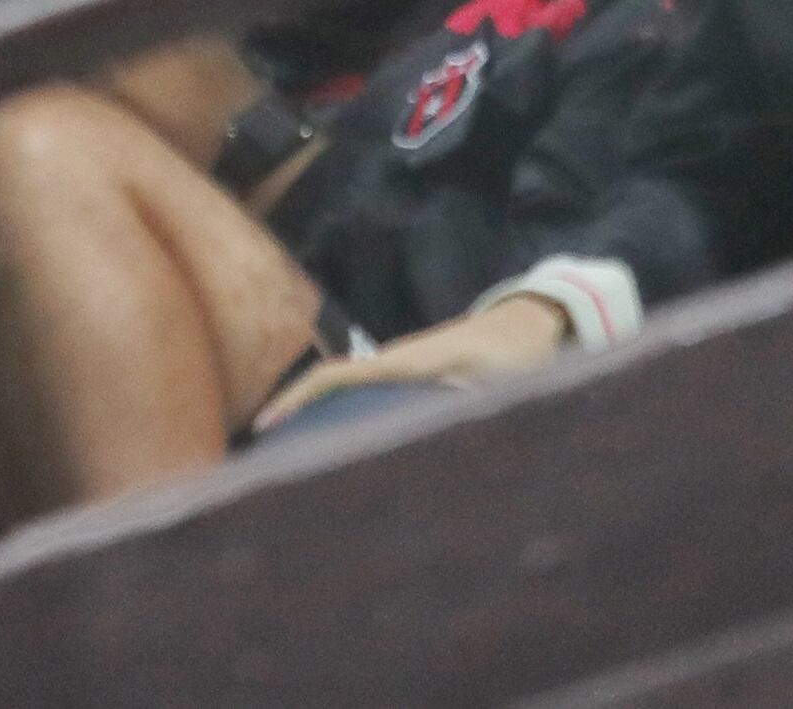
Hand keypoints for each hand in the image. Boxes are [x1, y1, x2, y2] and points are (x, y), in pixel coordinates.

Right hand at [247, 289, 572, 430]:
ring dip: (316, 421)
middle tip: (264, 460)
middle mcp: (392, 366)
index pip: (333, 376)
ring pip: (344, 395)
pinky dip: (343, 421)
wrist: (528, 326)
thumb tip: (447, 424)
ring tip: (294, 466)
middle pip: (327, 388)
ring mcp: (400, 373)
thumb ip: (475, 400)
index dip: (296, 398)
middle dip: (293, 416)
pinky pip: (364, 400)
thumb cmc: (515, 356)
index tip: (263, 426)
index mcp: (402, 364)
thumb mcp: (501, 381)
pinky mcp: (412, 382)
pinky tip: (347, 456)